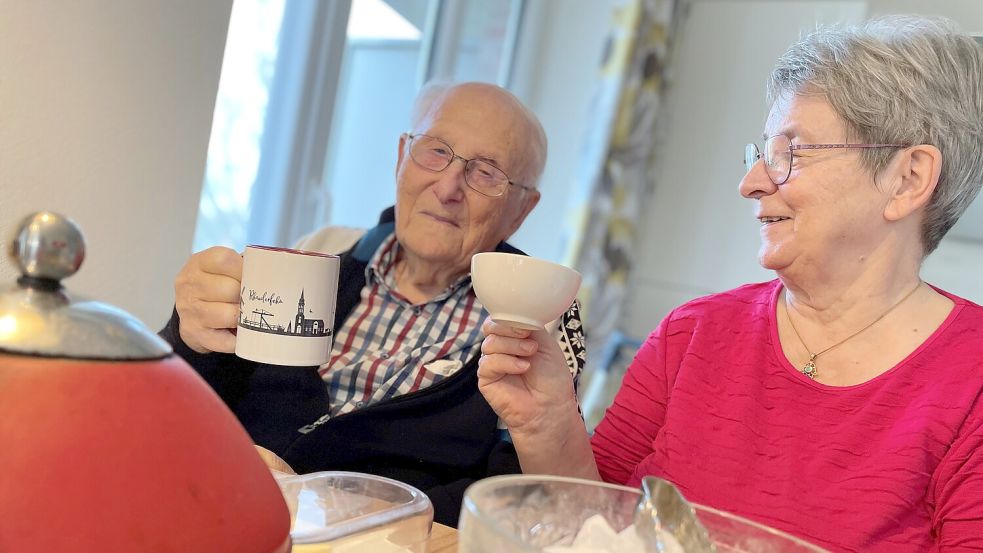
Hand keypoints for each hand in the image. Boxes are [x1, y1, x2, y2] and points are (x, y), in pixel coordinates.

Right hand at [174, 246, 242, 353]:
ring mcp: (190, 311)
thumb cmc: (214, 285)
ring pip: (229, 314)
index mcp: (198, 263)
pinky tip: (241, 332)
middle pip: (230, 289)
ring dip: (244, 317)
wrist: (188, 312)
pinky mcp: (195, 334)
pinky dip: (240, 338)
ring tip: (248, 314)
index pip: (224, 260)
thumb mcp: (220, 268)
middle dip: (247, 295)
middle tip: (252, 299)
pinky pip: (228, 340)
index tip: (252, 277)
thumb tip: (273, 274)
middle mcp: (189, 286)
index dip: (243, 269)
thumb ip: (242, 266)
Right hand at [477, 320, 577, 437]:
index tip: (526, 326)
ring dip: (512, 347)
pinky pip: (488, 363)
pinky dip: (507, 362)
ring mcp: (492, 363)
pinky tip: (523, 368)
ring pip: (490, 343)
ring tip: (530, 357)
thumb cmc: (551, 379)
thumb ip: (529, 327)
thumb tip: (516, 316)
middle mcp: (501, 348)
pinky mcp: (486, 379)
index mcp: (513, 338)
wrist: (551, 407)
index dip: (510, 318)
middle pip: (490, 327)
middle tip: (528, 341)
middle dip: (509, 330)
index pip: (499, 319)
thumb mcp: (545, 344)